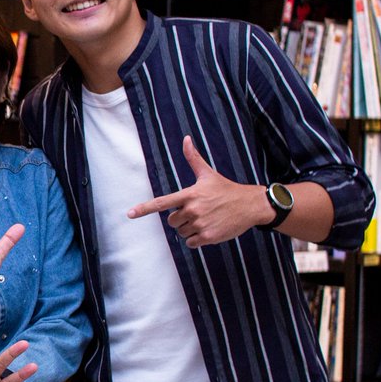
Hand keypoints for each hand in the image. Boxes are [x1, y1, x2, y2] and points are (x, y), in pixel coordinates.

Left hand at [127, 136, 267, 247]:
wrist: (250, 205)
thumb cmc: (227, 189)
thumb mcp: (208, 174)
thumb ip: (193, 158)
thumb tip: (186, 139)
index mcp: (190, 194)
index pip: (162, 202)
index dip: (144, 208)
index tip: (130, 214)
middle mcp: (193, 209)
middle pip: (172, 221)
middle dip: (181, 218)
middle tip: (197, 212)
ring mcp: (200, 224)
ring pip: (181, 232)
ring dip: (190, 229)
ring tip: (206, 219)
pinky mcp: (208, 237)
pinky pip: (191, 243)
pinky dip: (197, 239)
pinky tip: (209, 229)